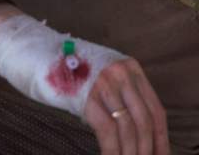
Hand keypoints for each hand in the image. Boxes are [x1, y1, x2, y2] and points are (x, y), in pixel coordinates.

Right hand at [0, 14, 169, 154]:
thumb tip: (136, 133)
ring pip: (128, 127)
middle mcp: (123, 73)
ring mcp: (105, 83)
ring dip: (130, 153)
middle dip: (147, 149)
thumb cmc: (69, 73)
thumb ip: (122, 97)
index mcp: (132, 69)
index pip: (156, 109)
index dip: (161, 138)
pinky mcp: (86, 95)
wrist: (37, 54)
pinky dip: (112, 150)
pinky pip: (107, 130)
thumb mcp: (104, 79)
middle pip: (145, 120)